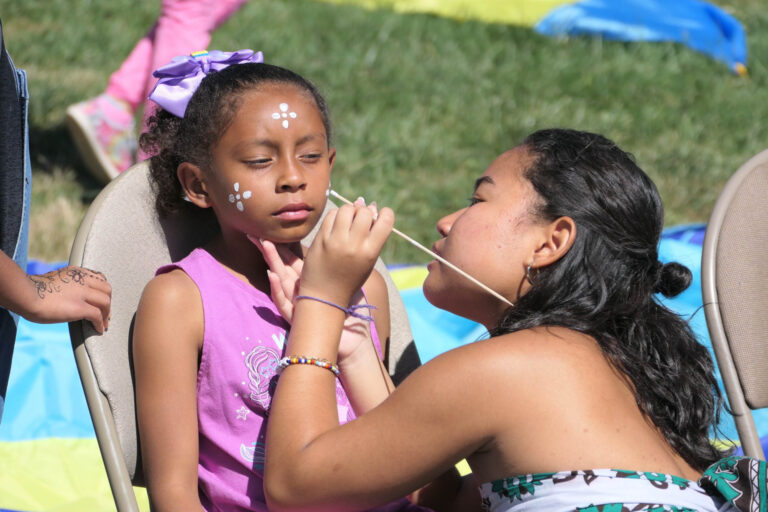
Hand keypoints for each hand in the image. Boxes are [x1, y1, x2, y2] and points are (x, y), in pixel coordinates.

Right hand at [24, 266, 110, 332]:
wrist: (26, 295)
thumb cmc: (32, 291)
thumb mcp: (54, 281)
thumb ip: (65, 285)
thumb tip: (67, 296)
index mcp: (76, 272)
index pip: (99, 278)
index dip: (103, 290)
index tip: (102, 299)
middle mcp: (82, 280)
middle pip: (107, 289)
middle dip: (108, 302)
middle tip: (106, 314)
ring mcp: (82, 293)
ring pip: (106, 302)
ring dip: (107, 314)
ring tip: (105, 324)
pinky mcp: (80, 307)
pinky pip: (98, 316)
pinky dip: (101, 324)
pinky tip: (99, 330)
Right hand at [252, 236, 373, 358]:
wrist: (351, 340)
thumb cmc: (349, 314)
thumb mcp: (344, 285)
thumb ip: (339, 267)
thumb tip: (344, 243)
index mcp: (310, 281)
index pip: (293, 260)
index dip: (282, 245)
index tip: (274, 231)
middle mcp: (300, 290)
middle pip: (281, 266)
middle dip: (269, 250)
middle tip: (256, 233)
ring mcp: (296, 303)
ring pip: (279, 280)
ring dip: (272, 263)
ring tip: (265, 245)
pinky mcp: (297, 317)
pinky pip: (283, 303)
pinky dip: (277, 291)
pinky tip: (272, 277)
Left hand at [300, 200, 393, 305]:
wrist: (324, 295)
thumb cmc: (350, 278)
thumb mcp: (368, 261)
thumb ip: (371, 236)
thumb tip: (370, 205)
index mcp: (370, 252)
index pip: (385, 221)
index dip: (385, 213)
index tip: (380, 215)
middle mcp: (354, 245)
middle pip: (364, 212)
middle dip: (364, 212)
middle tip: (360, 219)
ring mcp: (335, 241)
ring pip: (346, 209)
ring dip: (349, 211)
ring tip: (348, 220)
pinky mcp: (320, 239)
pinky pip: (331, 215)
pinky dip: (336, 216)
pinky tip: (336, 225)